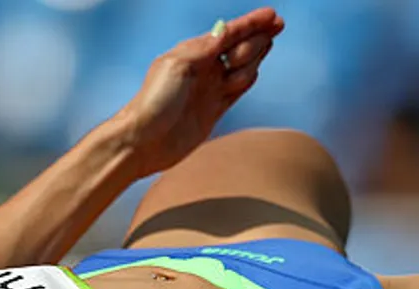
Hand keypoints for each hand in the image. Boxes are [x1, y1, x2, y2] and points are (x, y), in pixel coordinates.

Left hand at [113, 8, 283, 175]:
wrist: (145, 141)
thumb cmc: (154, 101)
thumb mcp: (177, 66)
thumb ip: (203, 49)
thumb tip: (224, 31)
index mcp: (194, 51)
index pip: (229, 32)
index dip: (252, 24)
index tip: (274, 16)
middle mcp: (204, 67)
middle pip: (240, 47)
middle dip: (252, 44)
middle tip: (234, 60)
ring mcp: (210, 88)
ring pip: (243, 67)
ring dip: (248, 65)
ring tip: (234, 71)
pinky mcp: (214, 109)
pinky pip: (238, 89)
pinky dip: (248, 78)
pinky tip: (255, 70)